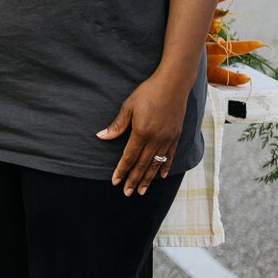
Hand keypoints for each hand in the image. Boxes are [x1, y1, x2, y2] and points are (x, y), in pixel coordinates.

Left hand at [96, 72, 189, 195]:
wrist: (173, 85)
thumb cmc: (148, 93)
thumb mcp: (129, 106)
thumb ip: (117, 125)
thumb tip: (101, 137)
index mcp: (141, 132)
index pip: (129, 157)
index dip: (122, 170)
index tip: (115, 182)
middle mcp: (156, 139)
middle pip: (143, 165)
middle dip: (133, 179)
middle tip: (128, 193)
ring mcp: (168, 139)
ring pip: (156, 164)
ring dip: (148, 179)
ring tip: (142, 191)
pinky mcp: (176, 136)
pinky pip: (170, 156)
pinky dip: (165, 167)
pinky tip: (161, 176)